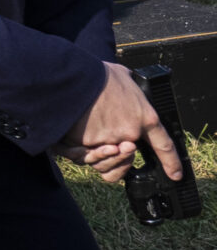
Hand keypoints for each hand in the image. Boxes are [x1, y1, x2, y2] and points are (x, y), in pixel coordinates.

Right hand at [61, 61, 185, 182]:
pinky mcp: (87, 145)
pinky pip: (82, 157)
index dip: (171, 163)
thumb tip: (126, 86)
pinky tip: (76, 143)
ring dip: (100, 156)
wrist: (74, 78)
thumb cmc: (98, 74)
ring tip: (95, 143)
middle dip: (121, 156)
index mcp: (145, 118)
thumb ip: (129, 89)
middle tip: (114, 146)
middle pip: (126, 159)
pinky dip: (77, 150)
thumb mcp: (124, 76)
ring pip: (104, 163)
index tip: (175, 175)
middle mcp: (130, 134)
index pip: (164, 146)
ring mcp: (109, 142)